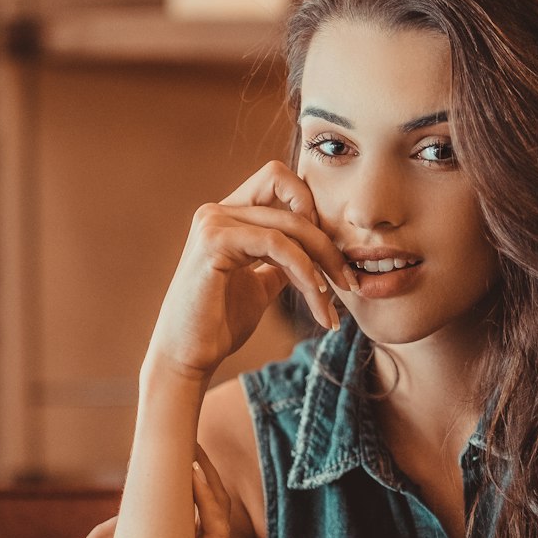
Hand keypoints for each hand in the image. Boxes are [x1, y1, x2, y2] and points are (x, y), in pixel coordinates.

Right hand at [147, 160, 359, 383]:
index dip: (312, 207)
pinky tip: (316, 295)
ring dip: (322, 262)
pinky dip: (304, 269)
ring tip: (333, 300)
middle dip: (328, 242)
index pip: (280, 181)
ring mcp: (214, 222)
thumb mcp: (260, 285)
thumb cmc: (219, 324)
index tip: (330, 253)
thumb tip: (312, 254)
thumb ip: (281, 263)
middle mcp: (218, 211)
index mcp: (228, 216)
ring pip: (290, 224)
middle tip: (348, 280)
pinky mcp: (214, 241)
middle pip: (293, 202)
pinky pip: (277, 244)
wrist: (189, 356)